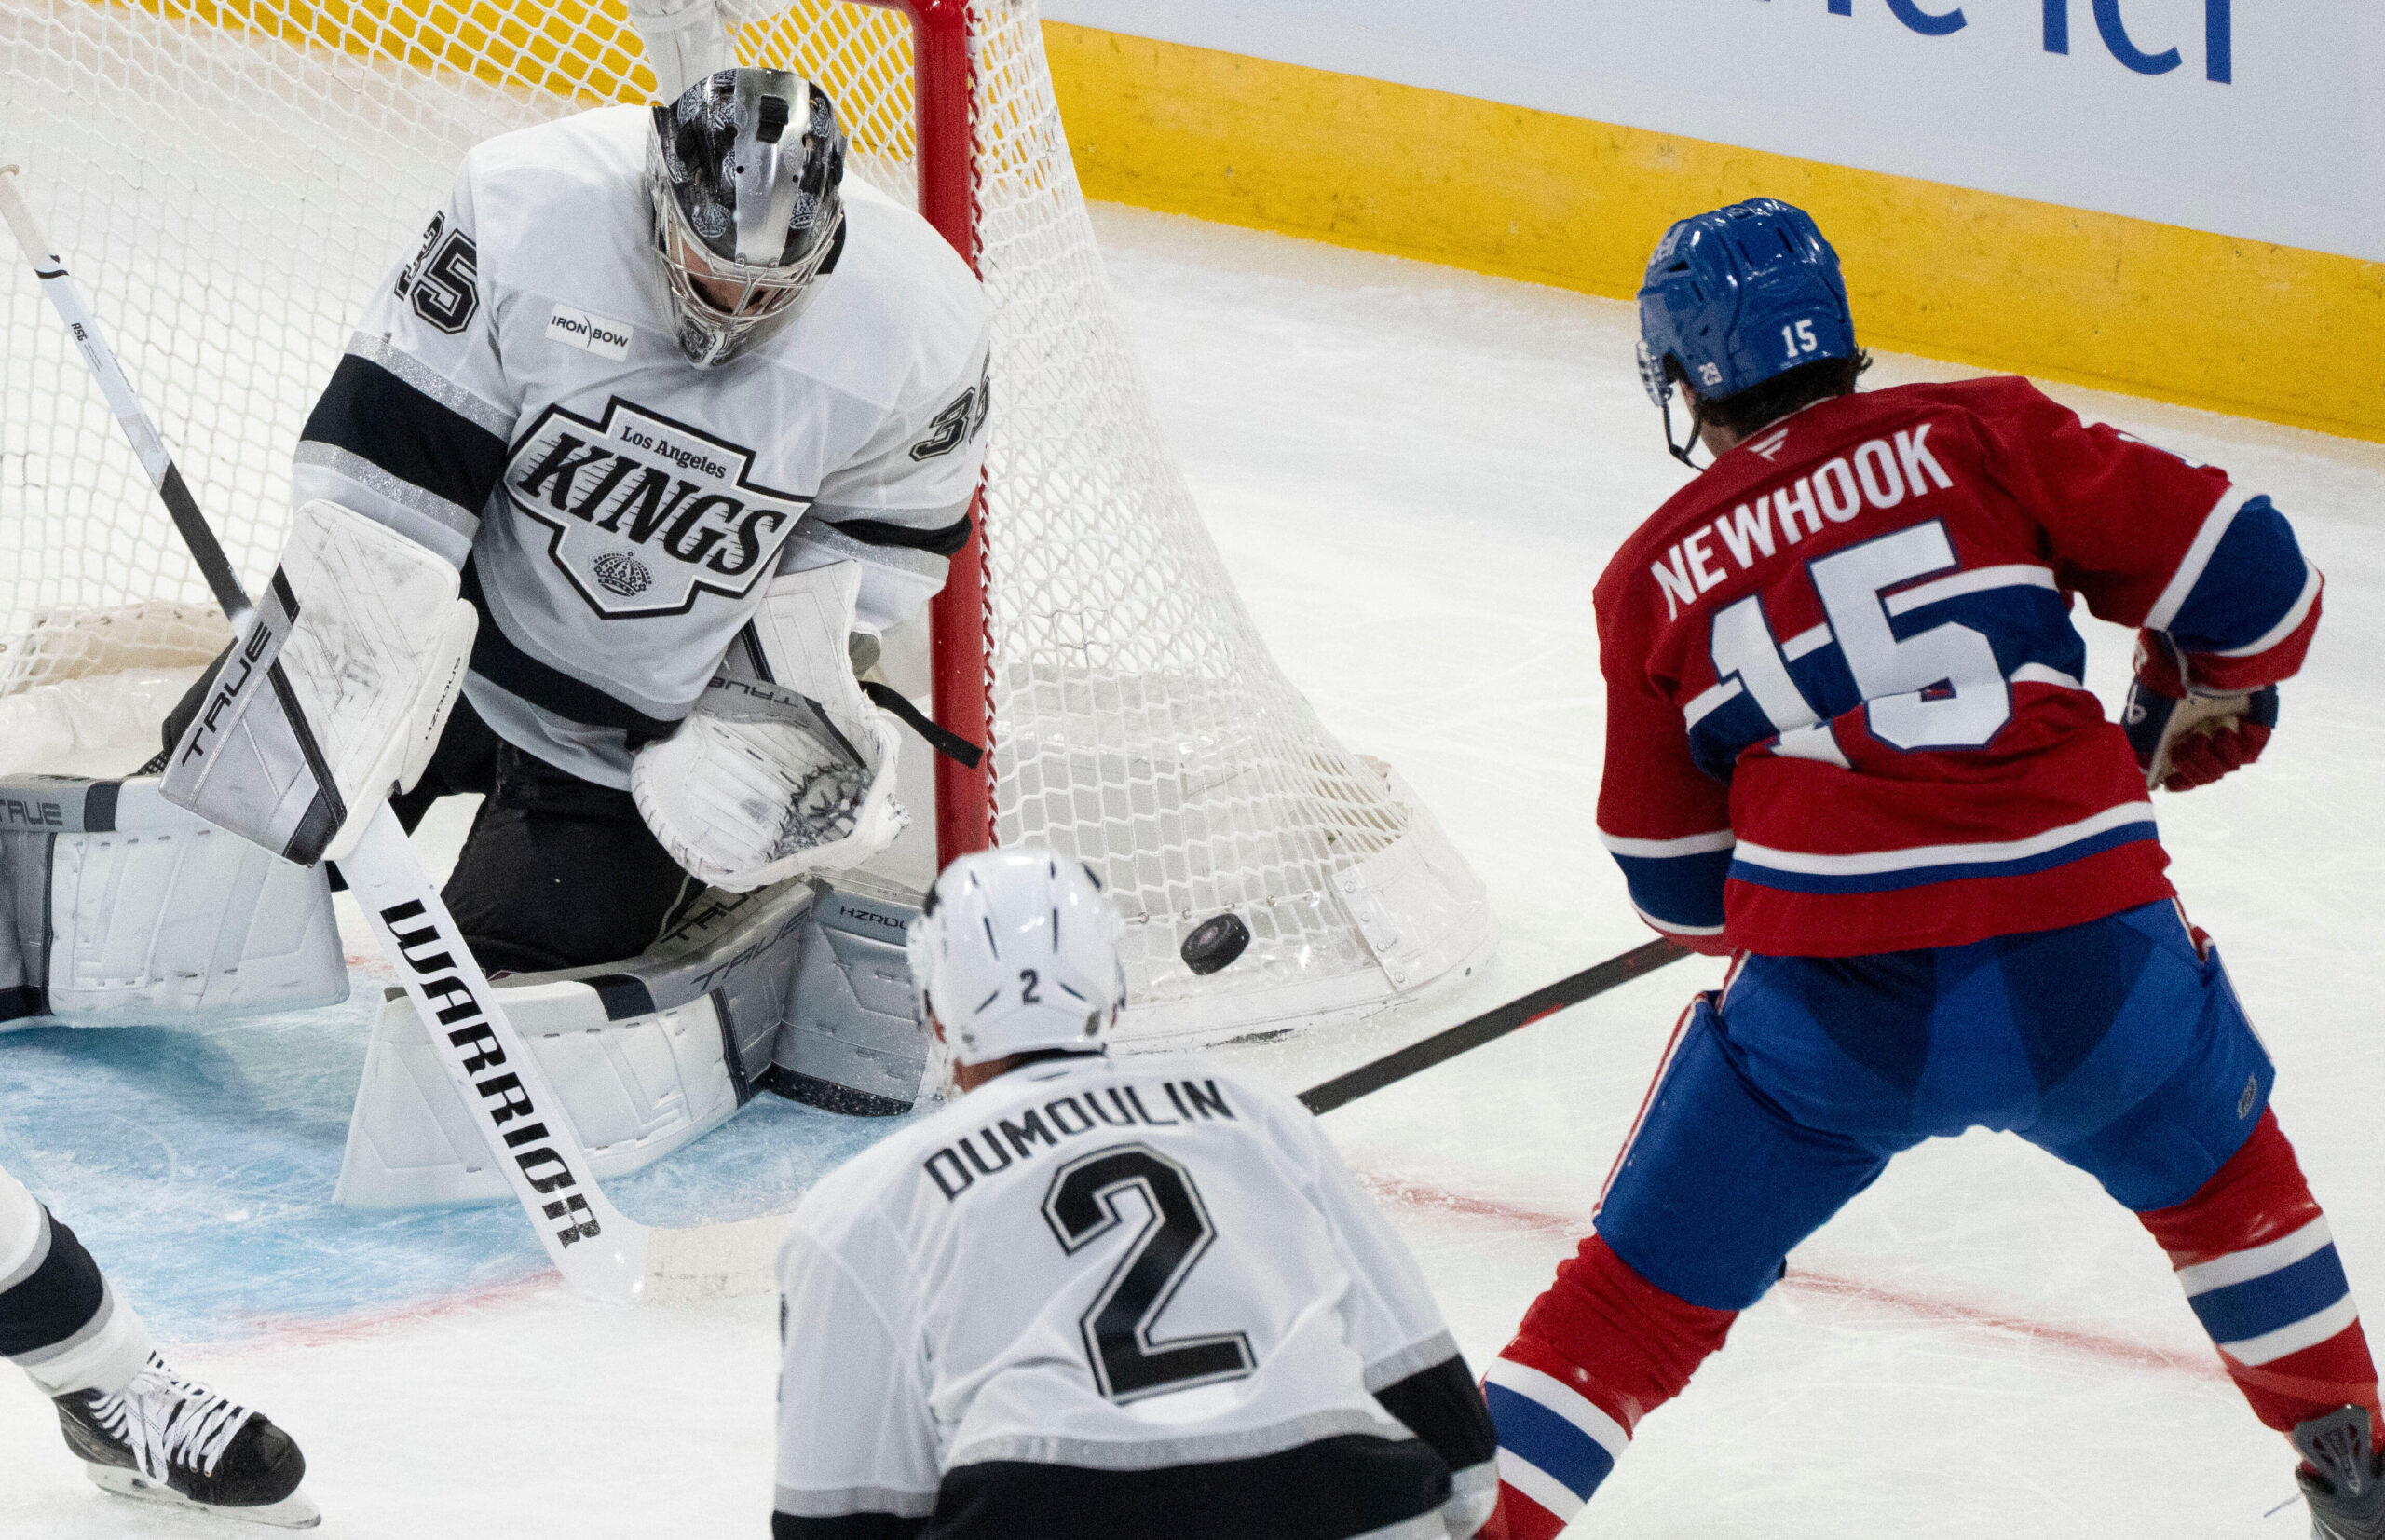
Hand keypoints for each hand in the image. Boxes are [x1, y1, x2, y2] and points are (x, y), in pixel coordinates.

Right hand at [2123, 633, 2278, 791]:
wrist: (2199, 668)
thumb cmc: (2169, 696)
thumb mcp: (2148, 729)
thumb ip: (2148, 757)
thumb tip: (2152, 784)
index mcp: (2178, 738)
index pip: (2184, 775)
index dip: (2180, 782)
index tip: (2173, 780)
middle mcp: (2203, 736)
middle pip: (2204, 776)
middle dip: (2195, 767)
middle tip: (2189, 744)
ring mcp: (2228, 731)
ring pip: (2226, 768)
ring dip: (2214, 756)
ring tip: (2208, 732)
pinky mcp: (2251, 726)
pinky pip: (2249, 753)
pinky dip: (2235, 747)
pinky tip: (2226, 731)